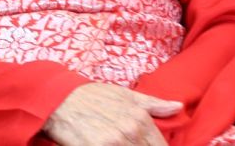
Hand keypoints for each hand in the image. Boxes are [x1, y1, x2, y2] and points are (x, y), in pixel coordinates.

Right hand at [42, 82, 182, 145]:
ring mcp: (113, 142)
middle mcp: (129, 132)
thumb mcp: (122, 94)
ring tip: (114, 142)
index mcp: (140, 119)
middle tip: (123, 142)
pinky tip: (101, 145)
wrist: (57, 98)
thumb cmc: (90, 96)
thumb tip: (178, 107)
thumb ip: (152, 104)